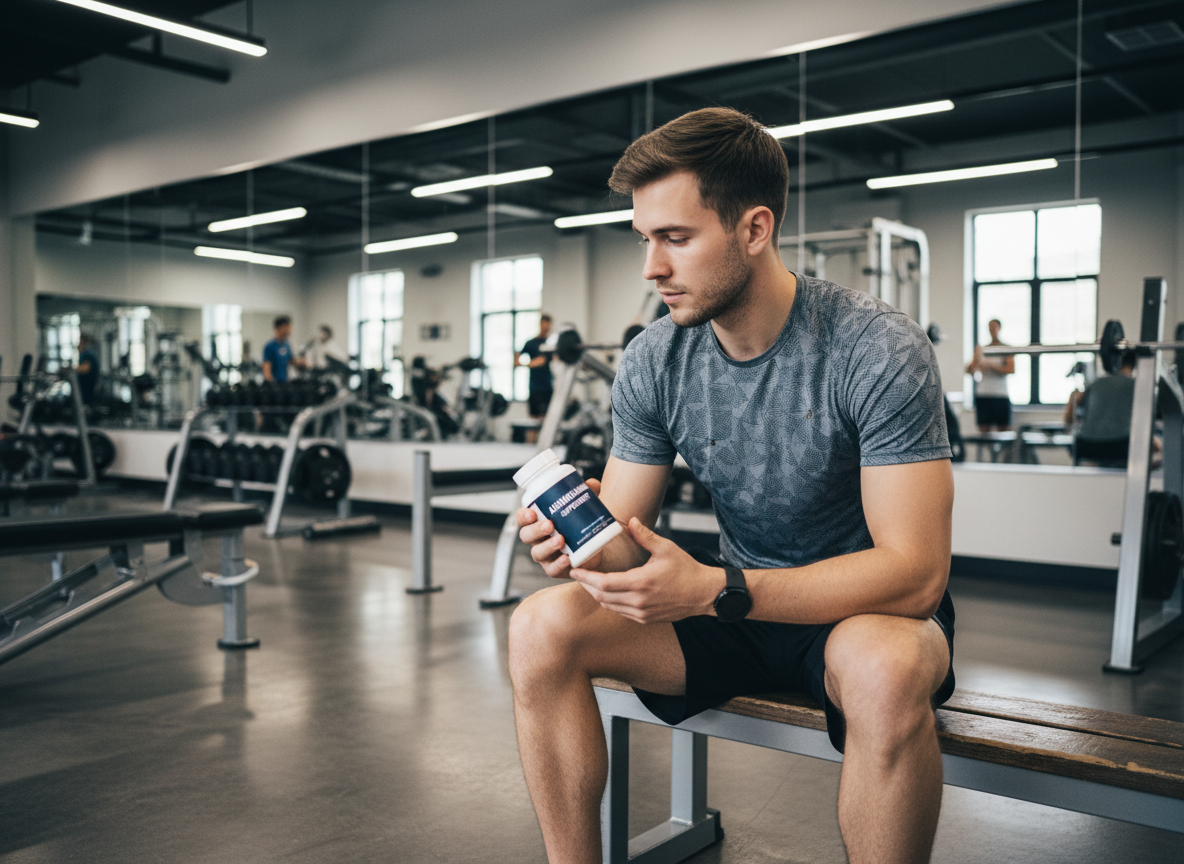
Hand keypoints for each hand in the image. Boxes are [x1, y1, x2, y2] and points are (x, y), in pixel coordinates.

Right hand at [517, 478, 603, 578]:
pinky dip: (558, 564)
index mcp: (538, 521)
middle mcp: (538, 538)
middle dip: (536, 530)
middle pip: (526, 535)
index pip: (523, 518)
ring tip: (560, 540)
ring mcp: (545, 555)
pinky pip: (552, 569)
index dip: (523, 516)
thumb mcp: (584, 507)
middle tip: (549, 525)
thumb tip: (591, 483)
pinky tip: (567, 558)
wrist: (596, 546)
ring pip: (537, 553)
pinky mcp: (555, 569)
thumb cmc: (581, 524)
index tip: (531, 513)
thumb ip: (587, 493)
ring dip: (546, 546)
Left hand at [569, 517, 721, 624]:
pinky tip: (607, 591)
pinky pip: (620, 612)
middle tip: (577, 573)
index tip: (574, 569)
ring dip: (596, 594)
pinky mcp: (645, 619)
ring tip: (589, 581)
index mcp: (641, 583)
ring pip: (609, 606)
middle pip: (601, 597)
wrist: (704, 594)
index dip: (586, 577)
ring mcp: (642, 613)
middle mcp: (639, 602)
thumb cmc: (686, 569)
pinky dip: (609, 602)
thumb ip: (645, 536)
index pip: (604, 583)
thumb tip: (630, 521)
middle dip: (586, 585)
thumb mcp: (666, 548)